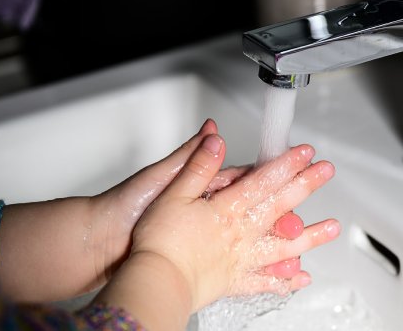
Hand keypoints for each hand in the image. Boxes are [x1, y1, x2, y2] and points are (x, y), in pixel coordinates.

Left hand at [0, 119, 271, 301]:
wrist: (102, 243)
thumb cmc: (127, 206)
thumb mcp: (161, 176)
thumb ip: (189, 156)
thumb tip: (211, 130)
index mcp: (201, 183)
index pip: (246, 180)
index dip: (271, 181)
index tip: (293, 182)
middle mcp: (207, 207)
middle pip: (255, 210)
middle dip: (281, 216)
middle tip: (299, 225)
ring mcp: (205, 233)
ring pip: (250, 238)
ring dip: (274, 245)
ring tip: (296, 252)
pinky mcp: (199, 256)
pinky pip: (235, 262)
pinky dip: (257, 268)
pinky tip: (273, 273)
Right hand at [135, 135, 338, 306]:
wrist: (155, 282)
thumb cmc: (160, 241)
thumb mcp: (172, 193)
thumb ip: (198, 166)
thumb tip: (216, 140)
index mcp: (226, 209)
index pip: (263, 180)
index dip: (286, 163)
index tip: (305, 152)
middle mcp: (241, 233)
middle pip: (280, 206)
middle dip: (305, 185)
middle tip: (326, 172)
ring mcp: (242, 259)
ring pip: (285, 246)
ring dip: (312, 236)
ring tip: (332, 227)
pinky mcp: (236, 282)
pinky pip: (267, 282)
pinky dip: (285, 280)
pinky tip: (302, 278)